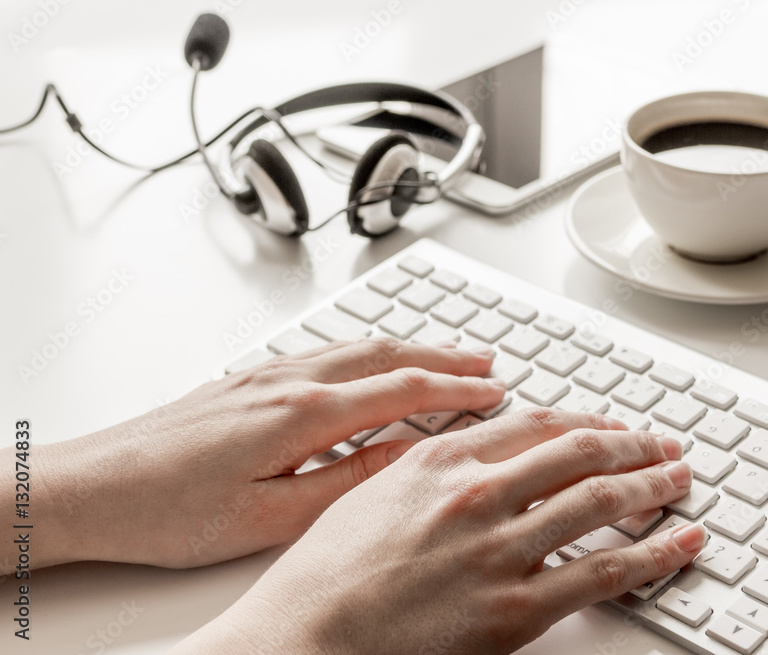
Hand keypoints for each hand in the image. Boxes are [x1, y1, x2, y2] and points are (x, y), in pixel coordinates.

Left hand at [2, 339, 504, 570]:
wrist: (92, 487)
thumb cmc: (170, 511)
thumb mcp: (272, 516)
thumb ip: (348, 479)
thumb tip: (405, 451)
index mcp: (304, 414)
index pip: (403, 389)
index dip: (458, 389)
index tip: (495, 390)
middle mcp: (289, 380)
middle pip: (387, 353)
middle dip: (446, 355)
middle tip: (488, 360)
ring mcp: (267, 372)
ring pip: (357, 345)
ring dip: (410, 346)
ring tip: (446, 354)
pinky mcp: (248, 378)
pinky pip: (327, 351)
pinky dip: (369, 351)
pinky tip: (372, 362)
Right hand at [175, 409, 701, 654]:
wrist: (303, 639)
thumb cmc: (325, 575)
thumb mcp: (372, 495)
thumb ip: (430, 469)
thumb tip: (476, 455)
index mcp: (441, 462)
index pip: (536, 423)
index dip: (586, 420)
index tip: (609, 424)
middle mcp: (477, 496)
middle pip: (579, 452)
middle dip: (632, 444)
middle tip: (661, 444)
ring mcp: (499, 551)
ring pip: (601, 502)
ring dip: (652, 486)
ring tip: (679, 479)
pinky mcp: (514, 610)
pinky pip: (602, 574)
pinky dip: (652, 556)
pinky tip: (680, 544)